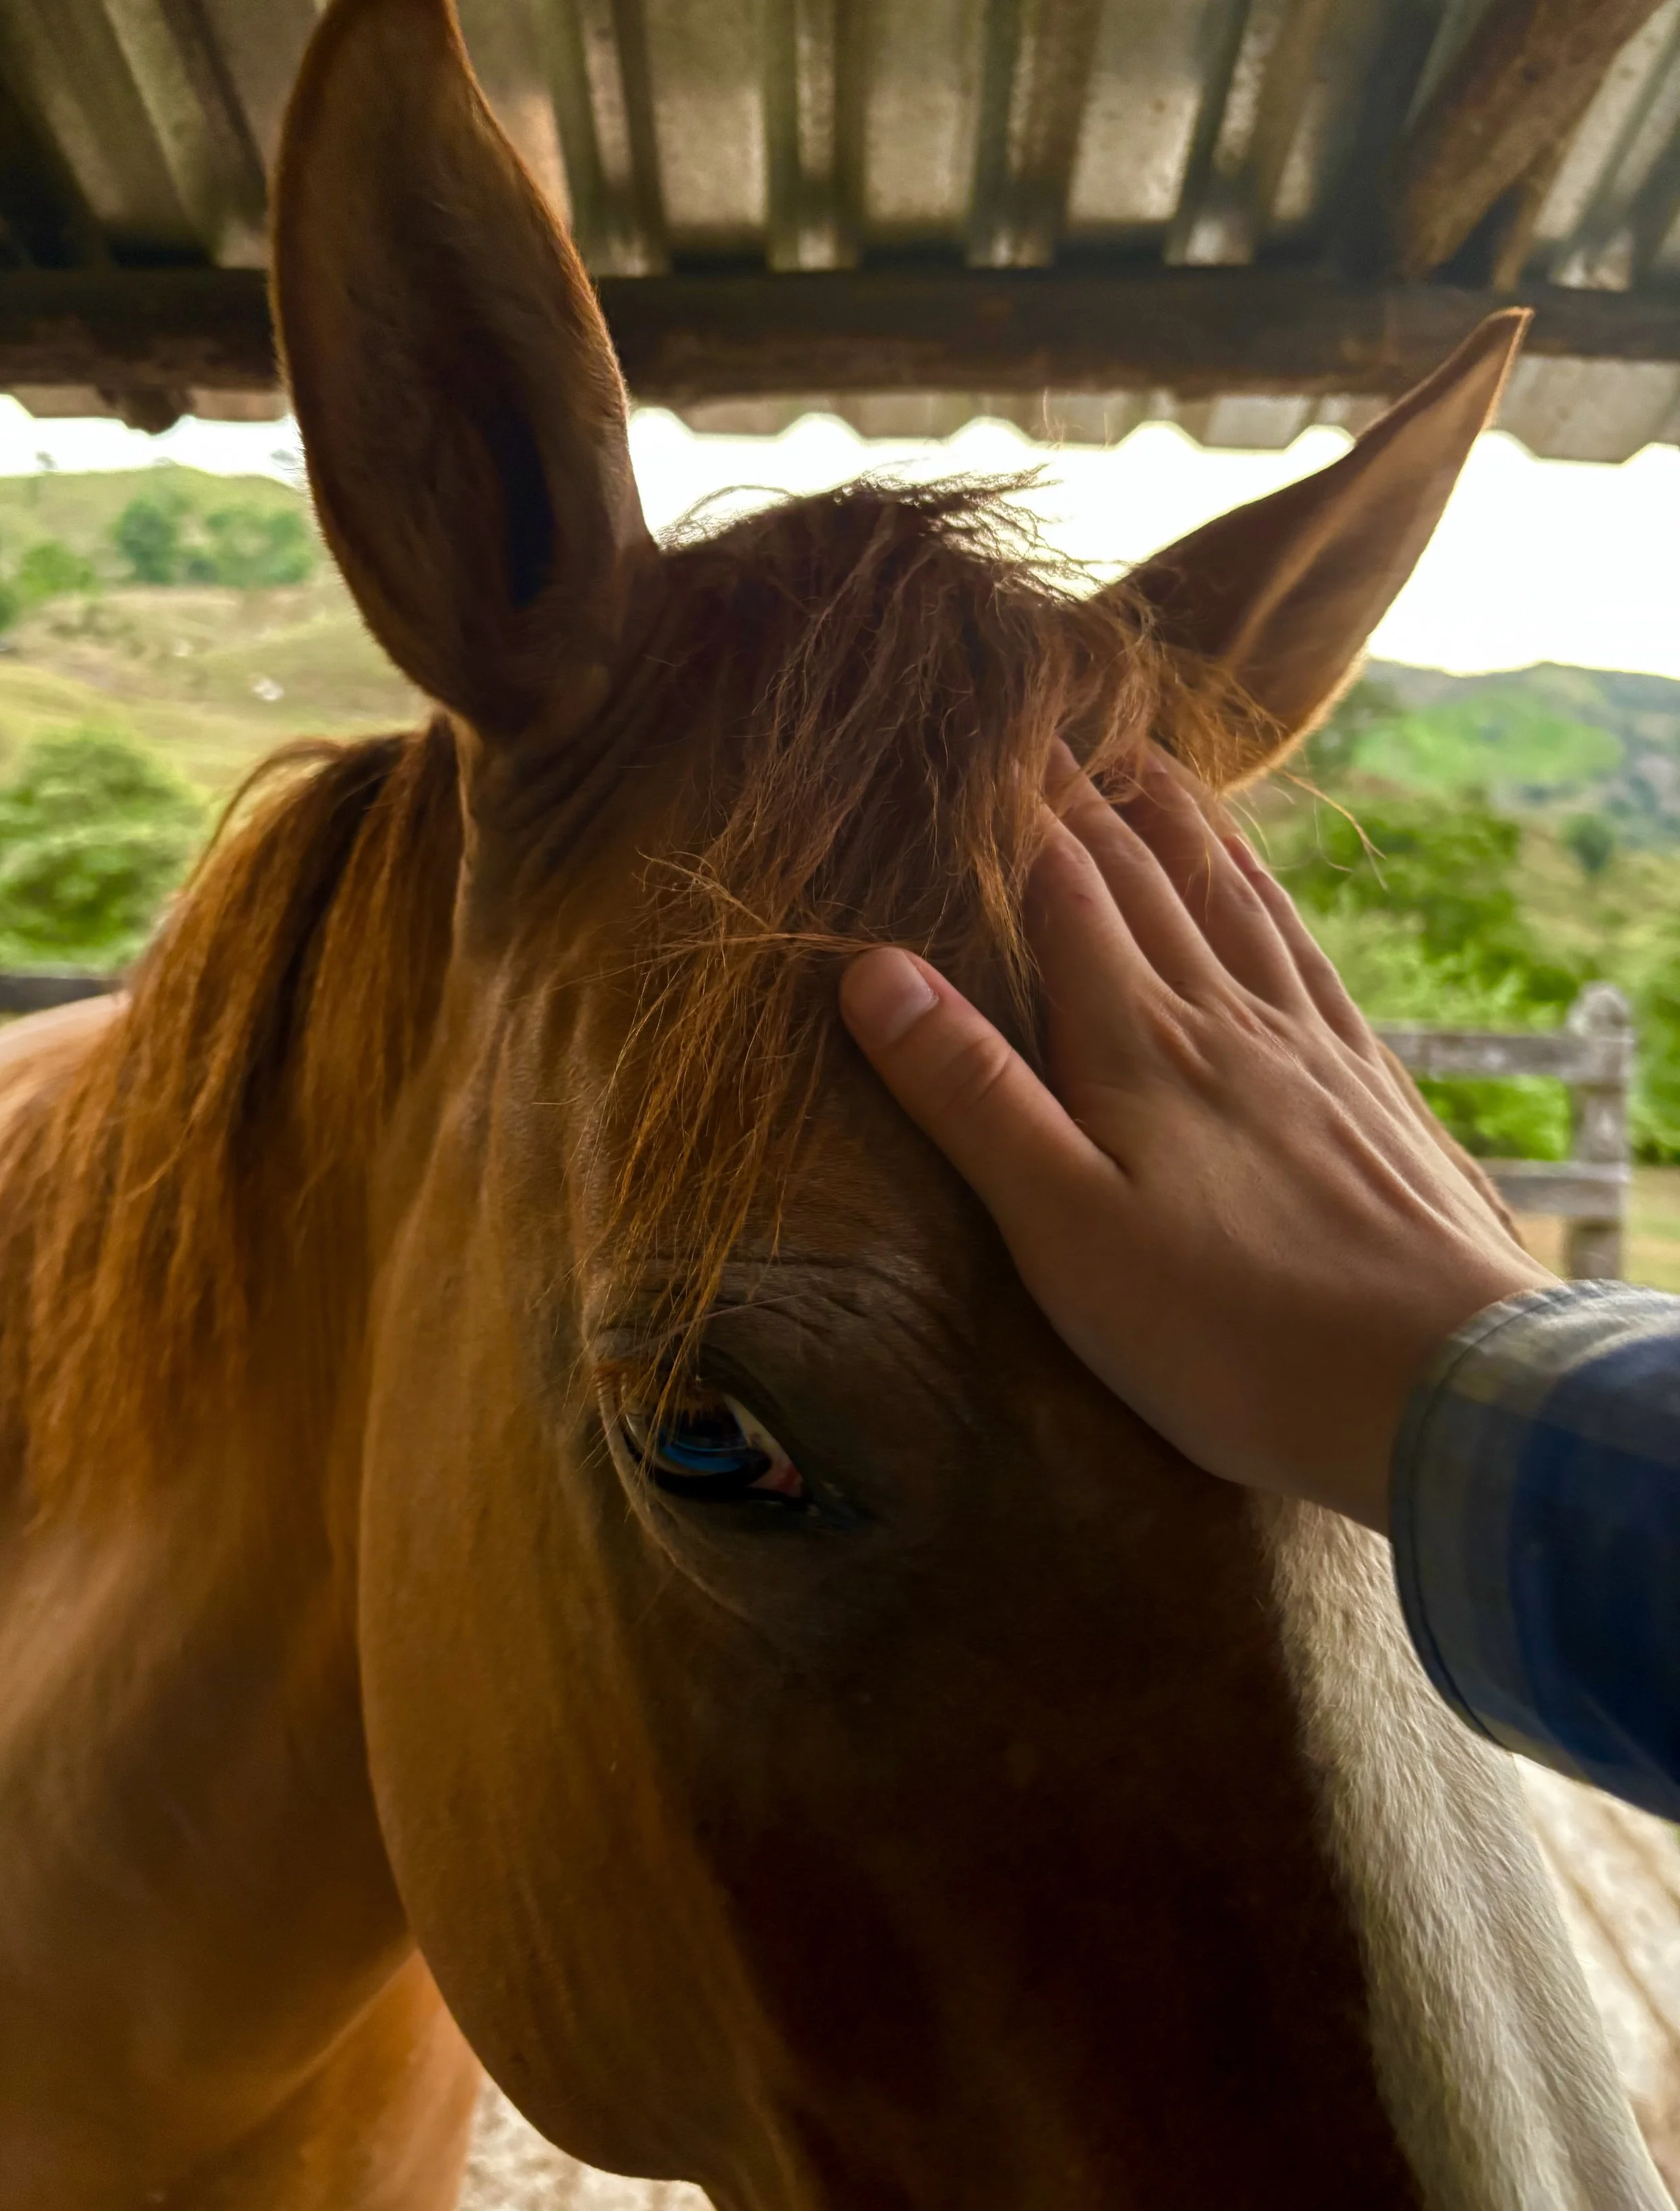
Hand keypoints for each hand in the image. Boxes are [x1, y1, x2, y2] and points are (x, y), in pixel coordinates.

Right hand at [838, 751, 1549, 1532]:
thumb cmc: (1229, 1332)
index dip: (1019, 813)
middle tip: (1049, 724)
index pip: (1064, 893)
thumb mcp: (1066, 1233)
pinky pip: (1306, 951)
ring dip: (1184, 823)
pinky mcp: (1368, 1086)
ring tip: (1151, 764)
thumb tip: (874, 970)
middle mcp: (1225, 1018)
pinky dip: (1269, 893)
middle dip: (1087, 798)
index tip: (981, 740)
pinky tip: (1264, 886)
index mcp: (1139, 1047)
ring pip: (1232, 898)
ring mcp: (1308, 1047)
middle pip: (1145, 878)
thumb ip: (974, 1097)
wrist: (1439, 1382)